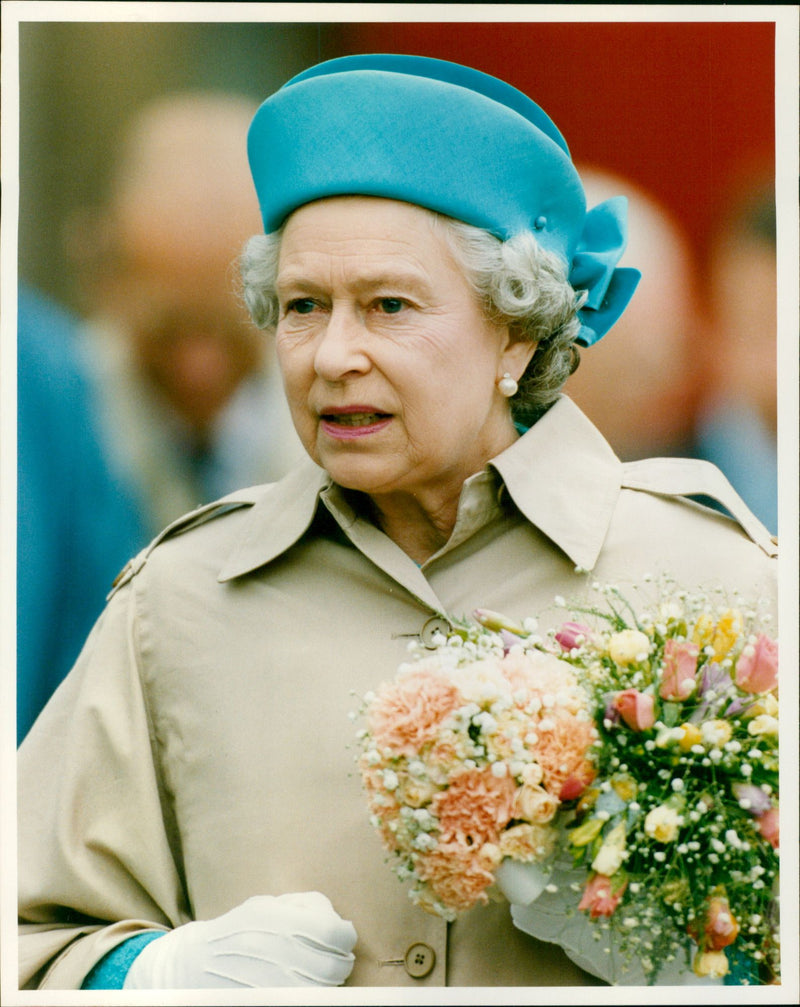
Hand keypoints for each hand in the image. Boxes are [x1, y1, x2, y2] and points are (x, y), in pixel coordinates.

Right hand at [123, 892, 356, 987]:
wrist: (195, 965)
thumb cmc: (236, 930)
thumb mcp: (266, 904)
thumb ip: (305, 905)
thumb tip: (339, 921)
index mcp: (280, 924)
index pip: (335, 933)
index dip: (345, 933)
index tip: (342, 932)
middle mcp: (280, 957)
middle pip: (336, 966)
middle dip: (340, 958)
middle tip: (335, 953)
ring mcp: (276, 986)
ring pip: (325, 989)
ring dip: (329, 978)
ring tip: (319, 969)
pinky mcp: (270, 1003)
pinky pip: (308, 1001)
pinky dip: (313, 993)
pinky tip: (305, 983)